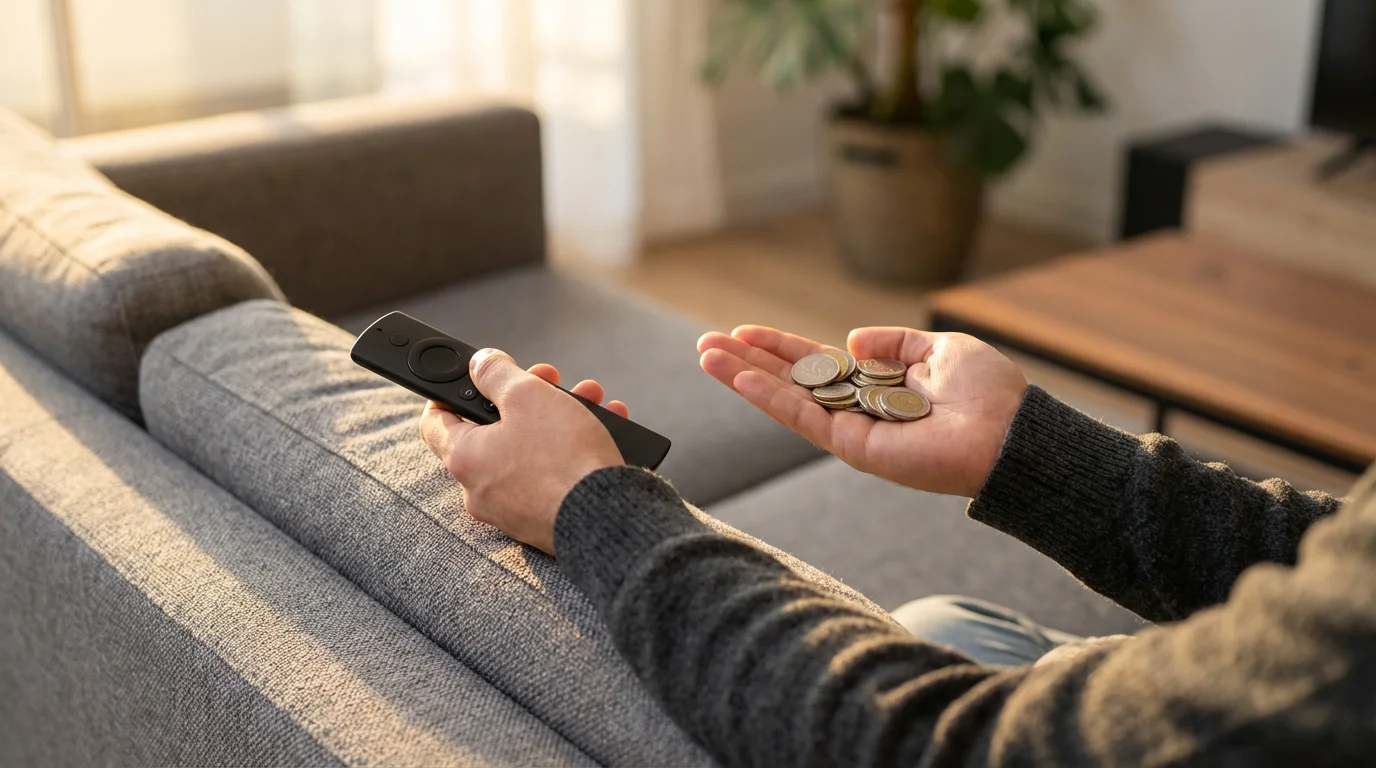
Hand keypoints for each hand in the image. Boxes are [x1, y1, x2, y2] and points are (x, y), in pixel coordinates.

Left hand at [419, 350, 626, 554]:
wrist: (606, 518)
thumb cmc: (562, 459)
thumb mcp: (527, 395)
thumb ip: (496, 373)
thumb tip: (479, 364)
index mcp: (465, 458)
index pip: (435, 420)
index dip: (448, 390)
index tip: (472, 376)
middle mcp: (481, 490)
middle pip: (492, 430)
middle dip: (525, 397)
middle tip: (548, 380)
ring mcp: (513, 509)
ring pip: (528, 450)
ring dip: (555, 418)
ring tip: (587, 400)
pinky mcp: (543, 520)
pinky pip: (550, 475)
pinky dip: (571, 450)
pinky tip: (601, 430)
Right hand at [698, 326, 1026, 496]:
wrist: (1011, 433)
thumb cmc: (989, 393)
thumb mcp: (941, 349)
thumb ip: (894, 343)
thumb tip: (849, 337)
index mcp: (877, 386)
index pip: (816, 365)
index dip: (779, 347)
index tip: (743, 332)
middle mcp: (858, 410)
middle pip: (790, 381)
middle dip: (748, 362)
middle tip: (705, 345)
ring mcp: (851, 431)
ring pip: (786, 399)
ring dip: (743, 377)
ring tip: (705, 356)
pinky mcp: (853, 447)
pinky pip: (803, 416)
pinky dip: (768, 396)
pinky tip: (739, 376)